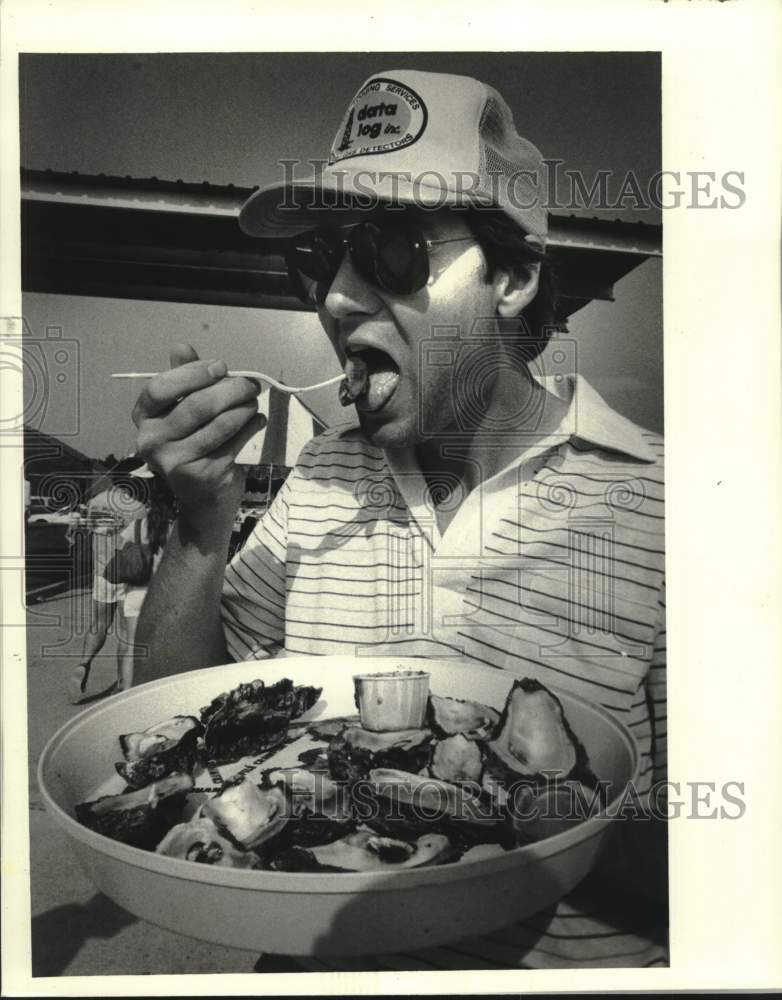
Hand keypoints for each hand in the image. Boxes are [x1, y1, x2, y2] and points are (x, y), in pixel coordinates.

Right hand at [132, 344, 265, 529]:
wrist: (203, 498)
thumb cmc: (194, 444)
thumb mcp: (182, 411)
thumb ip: (183, 379)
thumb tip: (181, 346)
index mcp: (143, 419)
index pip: (160, 388)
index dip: (193, 373)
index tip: (221, 366)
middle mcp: (152, 441)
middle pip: (196, 405)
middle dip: (230, 390)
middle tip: (251, 385)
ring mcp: (175, 462)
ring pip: (219, 424)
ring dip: (244, 408)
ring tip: (253, 403)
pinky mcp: (202, 476)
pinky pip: (234, 442)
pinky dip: (251, 426)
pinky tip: (257, 420)